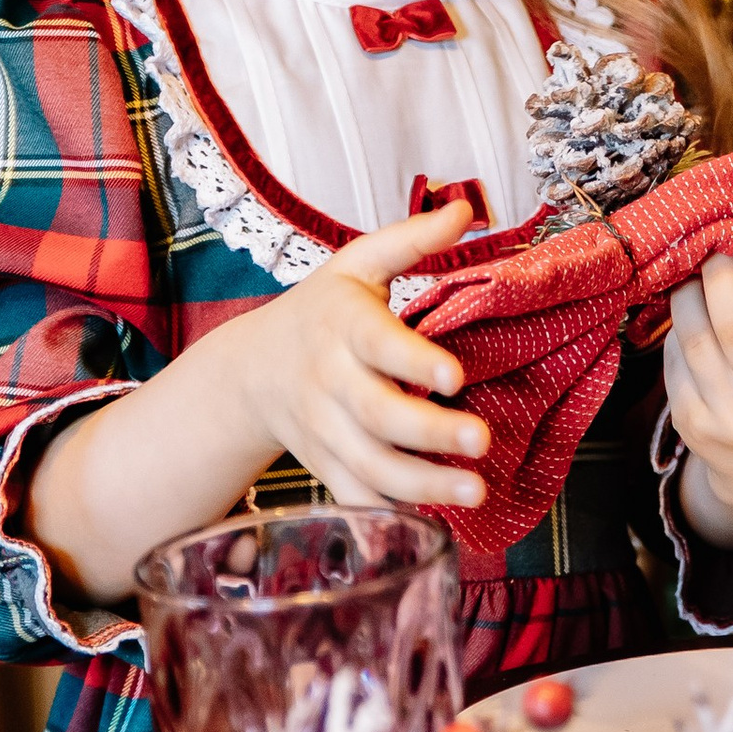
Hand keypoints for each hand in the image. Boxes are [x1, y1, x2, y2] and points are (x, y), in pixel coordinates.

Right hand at [231, 204, 493, 512]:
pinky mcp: (324, 466)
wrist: (252, 369)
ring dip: (422, 484)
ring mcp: (323, 431)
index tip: (455, 376)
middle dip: (429, 432)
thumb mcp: (357, 264)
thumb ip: (412, 240)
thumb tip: (465, 208)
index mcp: (342, 325)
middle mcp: (329, 381)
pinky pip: (355, 497)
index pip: (377, 343)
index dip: (413, 361)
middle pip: (377, 413)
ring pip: (369, 464)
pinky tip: (435, 522)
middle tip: (481, 440)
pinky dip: (389, 514)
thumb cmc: (321, 309)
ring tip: (474, 490)